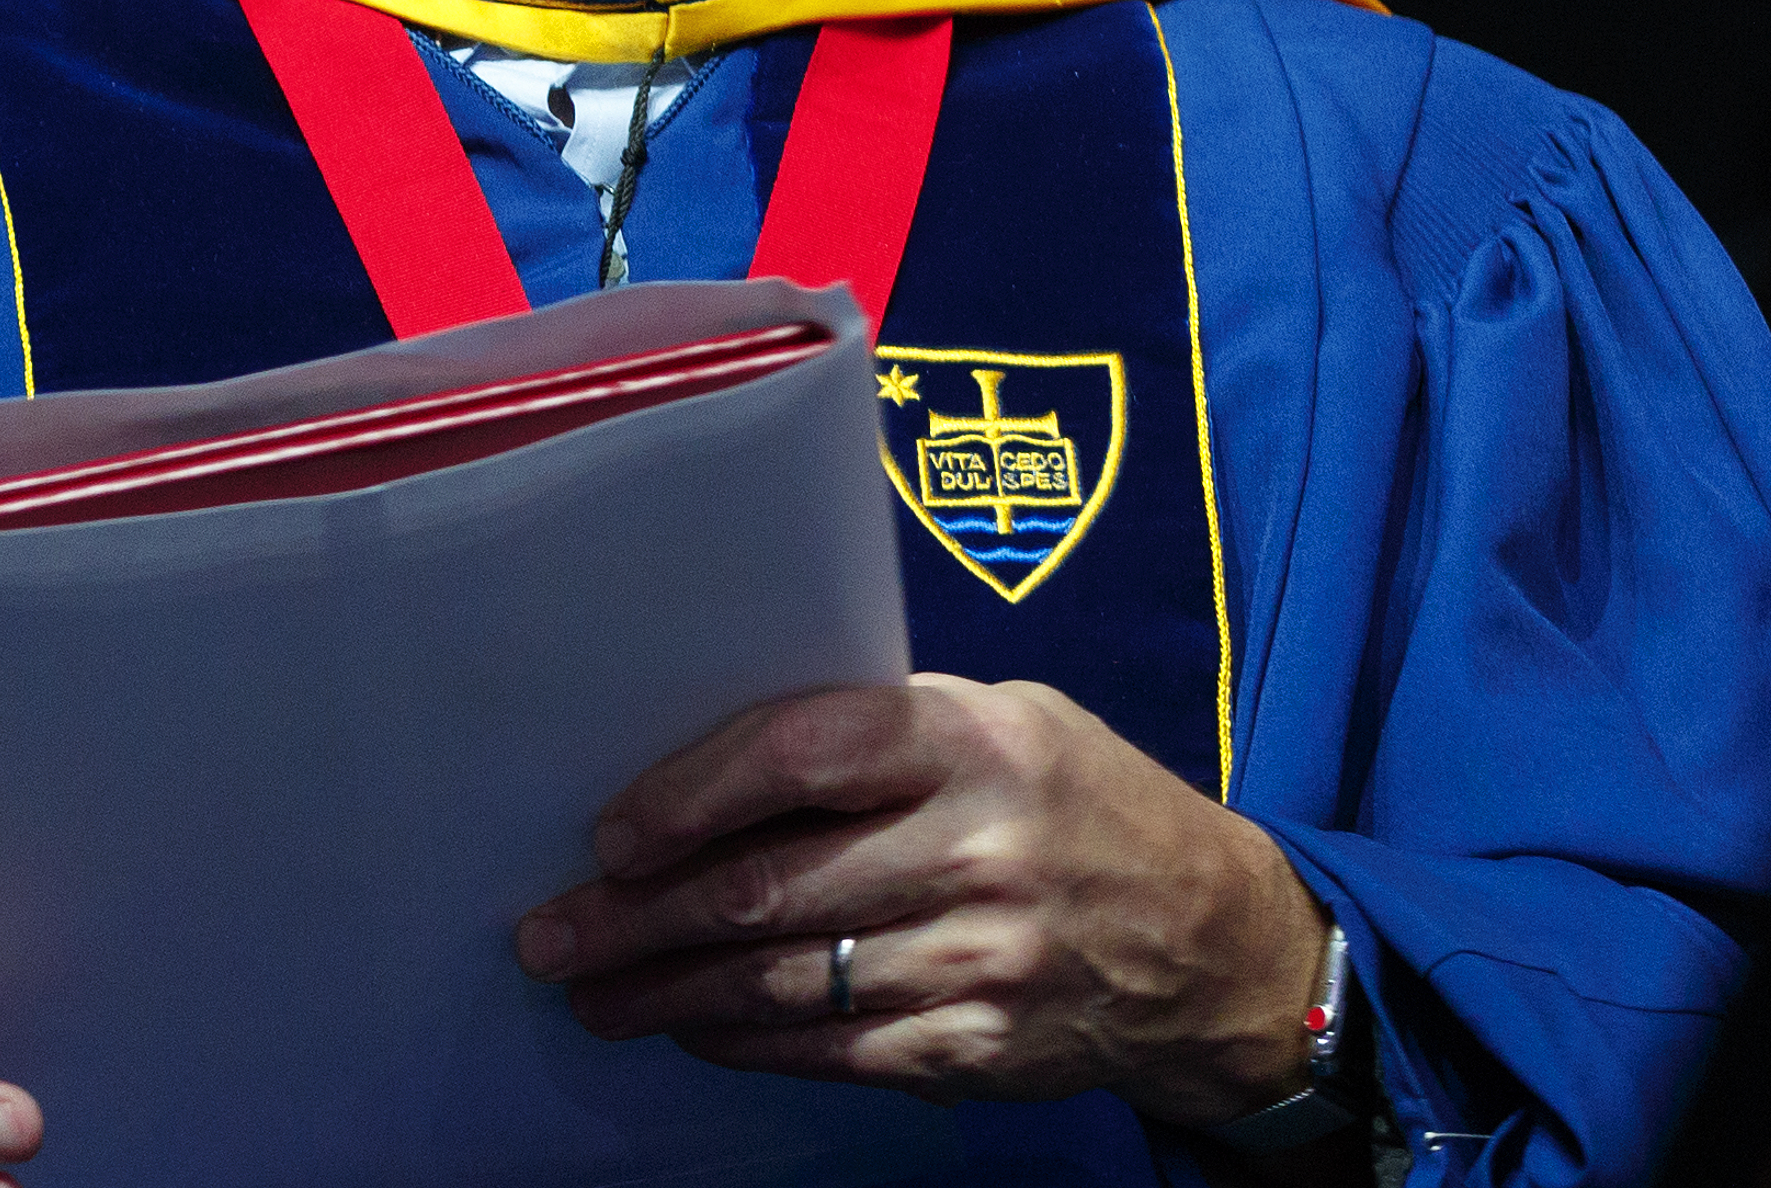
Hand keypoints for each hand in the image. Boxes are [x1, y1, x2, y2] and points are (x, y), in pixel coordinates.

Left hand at [511, 675, 1333, 1127]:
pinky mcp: (981, 1046)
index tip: (610, 833)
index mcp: (971, 742)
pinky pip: (831, 1048)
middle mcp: (977, 849)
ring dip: (667, 991)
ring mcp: (981, 957)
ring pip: (783, 981)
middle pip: (767, 888)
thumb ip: (875, 732)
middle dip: (637, 917)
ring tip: (592, 991)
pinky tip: (691, 1027)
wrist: (1218, 944)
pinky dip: (746, 1041)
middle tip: (551, 934)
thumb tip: (705, 760)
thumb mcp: (1003, 720)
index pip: (798, 753)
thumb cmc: (1075, 806)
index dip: (687, 795)